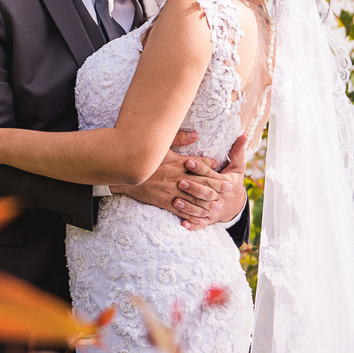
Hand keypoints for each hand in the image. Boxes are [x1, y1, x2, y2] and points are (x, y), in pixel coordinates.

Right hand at [112, 135, 248, 229]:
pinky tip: (200, 218)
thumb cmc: (143, 157)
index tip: (220, 167)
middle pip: (202, 182)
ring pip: (194, 198)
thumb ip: (179, 138)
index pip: (199, 164)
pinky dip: (192, 215)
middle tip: (229, 187)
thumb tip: (196, 134)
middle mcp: (177, 177)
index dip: (211, 166)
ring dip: (207, 202)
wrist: (124, 174)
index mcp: (177, 162)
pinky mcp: (164, 202)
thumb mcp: (161, 145)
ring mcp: (171, 191)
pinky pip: (181, 210)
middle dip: (216, 185)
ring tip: (218, 204)